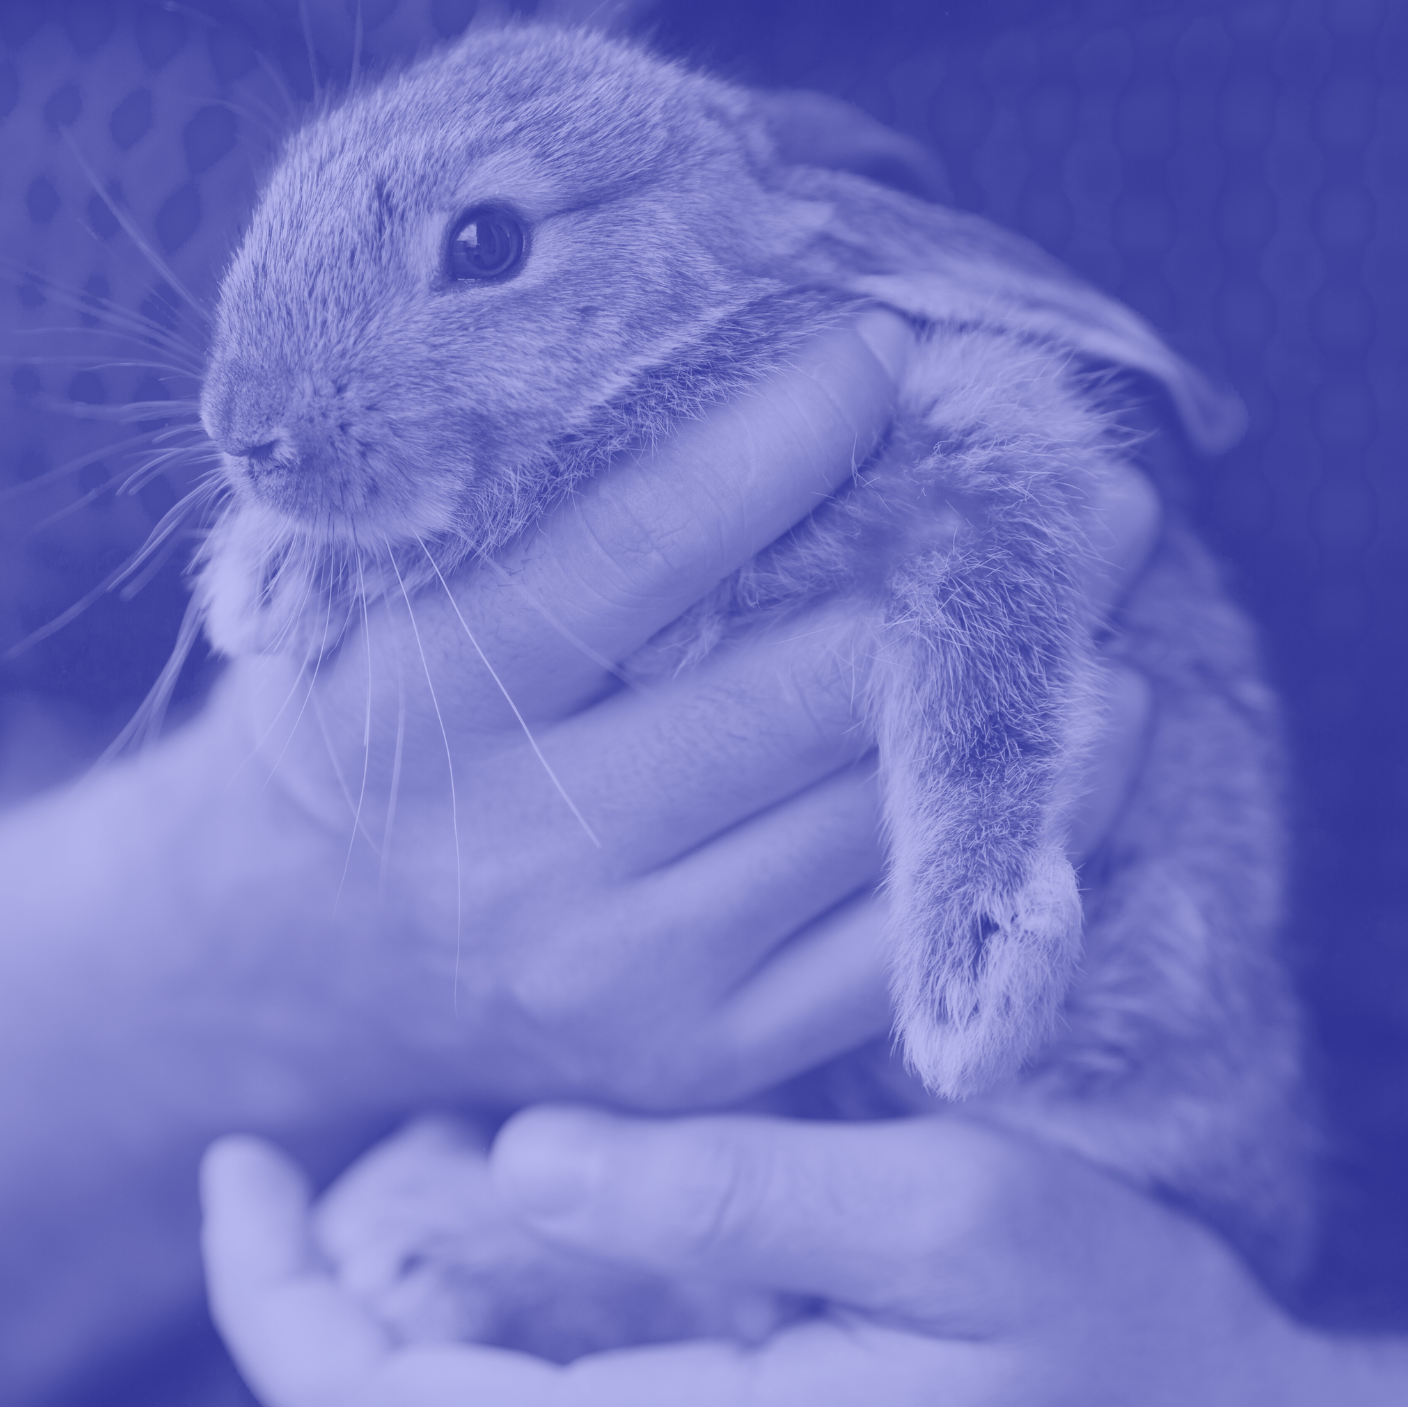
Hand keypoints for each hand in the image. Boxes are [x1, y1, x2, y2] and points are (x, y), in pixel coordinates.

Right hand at [161, 310, 1161, 1116]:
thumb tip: (732, 351)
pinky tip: (1082, 749)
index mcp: (418, 703)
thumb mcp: (372, 598)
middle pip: (795, 686)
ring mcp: (621, 970)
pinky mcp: (703, 1056)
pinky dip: (1011, 838)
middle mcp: (520, 847)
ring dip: (1019, 699)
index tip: (885, 350)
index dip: (777, 439)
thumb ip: (513, 502)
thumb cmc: (373, 724)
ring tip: (1104, 595)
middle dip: (962, 565)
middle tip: (1088, 475)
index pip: (630, 549)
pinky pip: (896, 943)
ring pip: (871, 814)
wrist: (302, 958)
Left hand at [202, 1107, 1314, 1406]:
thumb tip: (519, 1158)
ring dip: (386, 1292)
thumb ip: (725, 1197)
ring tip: (414, 1145)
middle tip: (306, 1138)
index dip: (269, 1292)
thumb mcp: (953, 1219)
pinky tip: (514, 1207)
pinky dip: (472, 1313)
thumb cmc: (1119, 1341)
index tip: (240, 1151)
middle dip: (302, 1285)